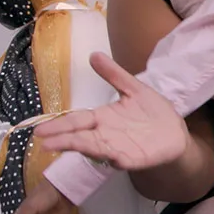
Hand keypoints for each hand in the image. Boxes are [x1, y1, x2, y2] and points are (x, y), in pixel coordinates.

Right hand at [33, 53, 189, 170]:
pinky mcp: (132, 159)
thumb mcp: (134, 89)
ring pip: (93, 148)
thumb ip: (114, 75)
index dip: (59, 124)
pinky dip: (112, 157)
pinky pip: (119, 159)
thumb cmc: (151, 112)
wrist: (174, 132)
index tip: (39, 129)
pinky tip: (106, 155)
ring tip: (59, 146)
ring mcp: (117, 148)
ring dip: (78, 147)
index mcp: (102, 118)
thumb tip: (94, 55)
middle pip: (79, 136)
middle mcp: (104, 134)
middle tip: (42, 140)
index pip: (77, 120)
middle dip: (62, 138)